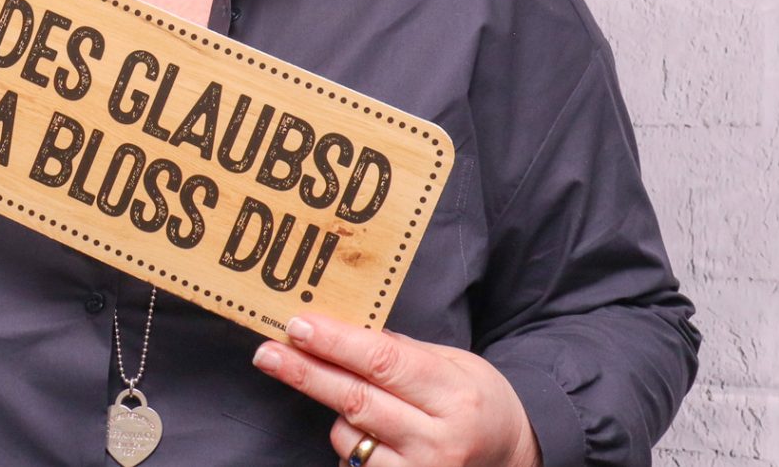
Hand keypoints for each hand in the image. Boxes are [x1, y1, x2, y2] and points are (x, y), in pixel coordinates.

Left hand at [251, 313, 541, 466]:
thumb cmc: (478, 402)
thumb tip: (343, 332)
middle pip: (356, 400)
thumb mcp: (453, 364)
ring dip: (333, 410)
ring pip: (348, 436)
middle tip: (266, 352)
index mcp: (453, 393)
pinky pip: (354, 464)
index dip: (335, 343)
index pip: (383, 362)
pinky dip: (348, 442)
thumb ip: (401, 351)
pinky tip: (363, 430)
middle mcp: (438, 439)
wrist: (511, 457)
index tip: (298, 326)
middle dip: (305, 373)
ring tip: (346, 394)